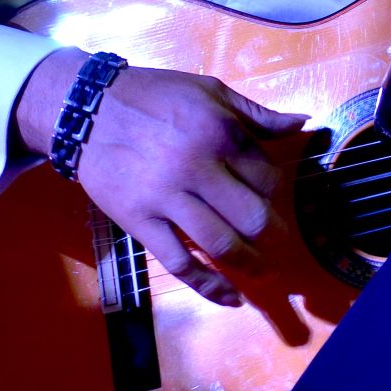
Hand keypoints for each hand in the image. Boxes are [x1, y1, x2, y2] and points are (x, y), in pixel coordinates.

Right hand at [15, 50, 308, 305]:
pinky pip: (180, 263)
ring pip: (222, 244)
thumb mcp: (211, 92)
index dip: (276, 193)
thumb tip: (303, 122)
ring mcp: (168, 199)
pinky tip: (230, 298)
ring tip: (262, 271)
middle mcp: (199, 168)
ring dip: (251, 264)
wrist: (87, 109)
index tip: (270, 198)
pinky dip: (209, 286)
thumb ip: (258, 114)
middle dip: (273, 235)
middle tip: (277, 242)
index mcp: (221, 133)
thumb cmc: (154, 96)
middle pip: (253, 217)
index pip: (268, 178)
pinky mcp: (141, 223)